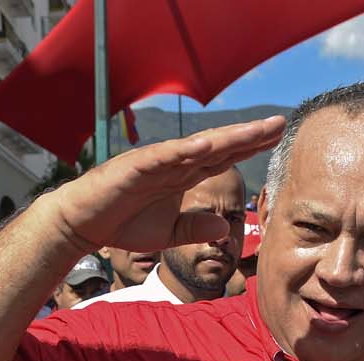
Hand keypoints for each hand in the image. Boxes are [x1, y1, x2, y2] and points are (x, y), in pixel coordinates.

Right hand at [47, 117, 285, 254]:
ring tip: (255, 130)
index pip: (224, 158)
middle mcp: (174, 163)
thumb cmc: (123, 223)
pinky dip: (185, 150)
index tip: (278, 137)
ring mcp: (156, 162)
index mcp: (183, 176)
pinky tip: (208, 144)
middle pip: (219, 146)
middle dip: (250, 136)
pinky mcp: (135, 167)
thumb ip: (196, 228)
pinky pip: (164, 157)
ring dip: (227, 138)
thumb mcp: (168, 234)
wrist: (82, 223)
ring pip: (197, 146)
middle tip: (281, 123)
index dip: (250, 147)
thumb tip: (226, 227)